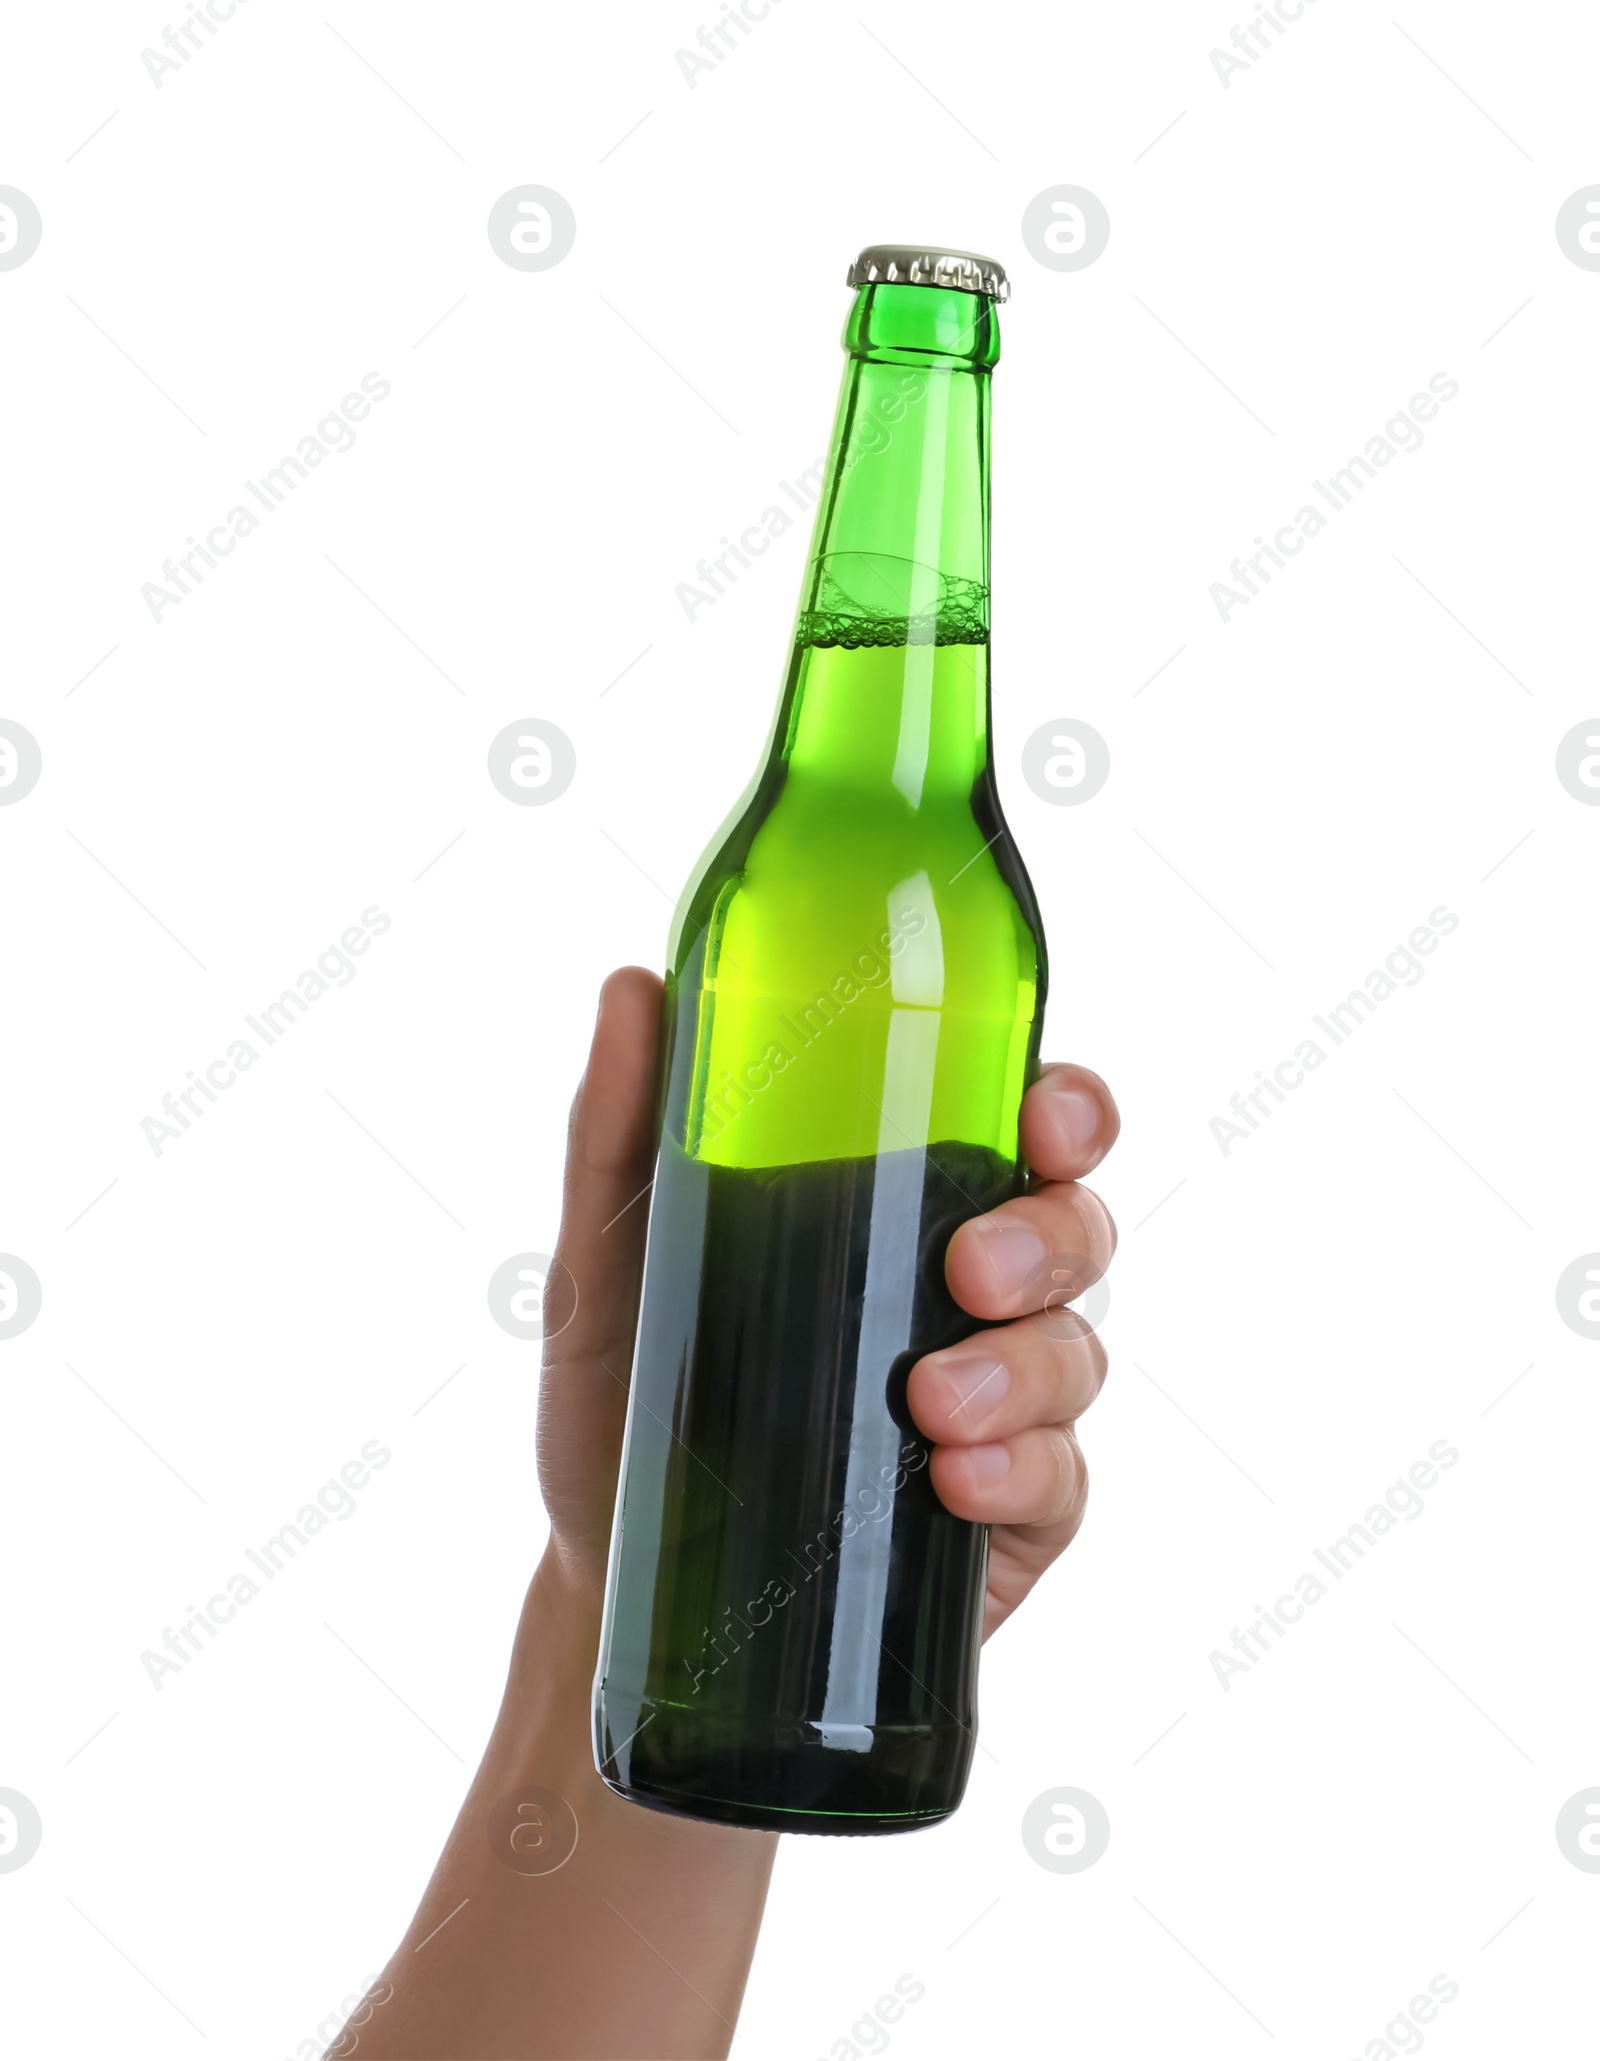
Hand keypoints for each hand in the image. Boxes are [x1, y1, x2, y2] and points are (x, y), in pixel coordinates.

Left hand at [538, 969, 1117, 1636]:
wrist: (614, 1581)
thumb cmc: (628, 1398)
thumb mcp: (605, 1269)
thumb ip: (619, 1135)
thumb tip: (632, 985)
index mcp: (899, 1206)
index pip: (1023, 1131)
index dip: (1068, 1110)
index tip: (1044, 1118)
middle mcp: (966, 1293)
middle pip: (1078, 1230)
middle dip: (1050, 1238)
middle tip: (972, 1268)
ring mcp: (996, 1404)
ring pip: (1076, 1353)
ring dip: (1027, 1367)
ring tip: (933, 1407)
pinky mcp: (1003, 1514)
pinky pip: (1060, 1480)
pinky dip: (1023, 1472)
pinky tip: (959, 1483)